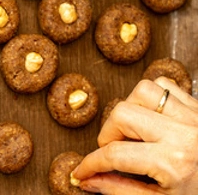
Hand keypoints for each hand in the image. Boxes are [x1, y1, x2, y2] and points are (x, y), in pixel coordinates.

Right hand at [73, 77, 197, 193]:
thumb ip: (120, 190)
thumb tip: (89, 181)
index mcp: (174, 163)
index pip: (114, 154)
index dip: (90, 163)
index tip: (81, 170)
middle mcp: (184, 134)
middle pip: (122, 114)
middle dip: (109, 134)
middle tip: (113, 151)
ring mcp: (194, 117)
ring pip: (141, 91)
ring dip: (130, 109)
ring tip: (134, 132)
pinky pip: (165, 85)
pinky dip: (151, 97)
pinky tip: (151, 117)